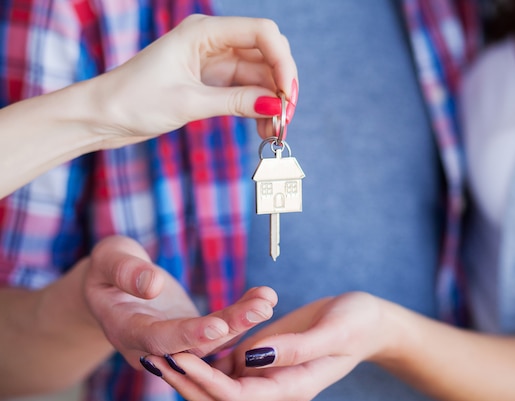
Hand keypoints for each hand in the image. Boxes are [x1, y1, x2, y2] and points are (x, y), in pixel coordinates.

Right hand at [82, 235, 277, 368]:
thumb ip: (125, 271)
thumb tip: (152, 285)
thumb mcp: (108, 259)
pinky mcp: (193, 333)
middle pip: (195, 344)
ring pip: (213, 338)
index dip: (189, 334)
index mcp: (126, 330)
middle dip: (230, 327)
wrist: (110, 285)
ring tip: (268, 300)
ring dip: (243, 320)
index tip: (218, 325)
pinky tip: (264, 298)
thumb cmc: (107, 268)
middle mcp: (152, 347)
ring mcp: (175, 343)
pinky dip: (241, 313)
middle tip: (261, 308)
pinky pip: (220, 326)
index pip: (159, 339)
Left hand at [94, 14, 297, 147]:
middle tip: (286, 116)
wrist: (103, 115)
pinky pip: (245, 91)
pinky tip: (262, 128)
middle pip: (266, 53)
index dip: (282, 61)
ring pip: (258, 76)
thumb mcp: (189, 102)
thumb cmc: (134, 100)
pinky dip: (257, 108)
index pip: (262, 32)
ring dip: (271, 101)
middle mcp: (213, 41)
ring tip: (274, 131)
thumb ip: (236, 102)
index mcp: (204, 31)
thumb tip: (276, 106)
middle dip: (281, 83)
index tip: (288, 94)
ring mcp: (213, 62)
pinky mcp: (211, 82)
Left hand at [142, 292, 388, 400]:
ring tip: (158, 352)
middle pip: (220, 398)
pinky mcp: (266, 357)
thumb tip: (252, 356)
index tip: (179, 357)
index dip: (205, 380)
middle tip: (154, 357)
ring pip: (219, 384)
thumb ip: (295, 347)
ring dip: (190, 372)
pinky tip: (186, 342)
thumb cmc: (357, 323)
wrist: (369, 321)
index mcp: (292, 386)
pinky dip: (206, 357)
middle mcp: (275, 385)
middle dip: (187, 381)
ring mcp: (269, 373)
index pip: (237, 395)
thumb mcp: (332, 330)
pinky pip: (229, 365)